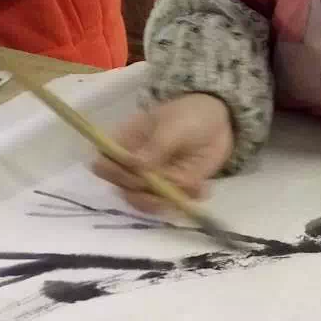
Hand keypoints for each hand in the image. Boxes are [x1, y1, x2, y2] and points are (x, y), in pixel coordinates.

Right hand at [94, 94, 233, 213]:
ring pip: (145, 203)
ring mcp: (152, 181)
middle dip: (144, 193)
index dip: (115, 174)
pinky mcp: (171, 191)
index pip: (103, 165)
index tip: (139, 170)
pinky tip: (200, 189)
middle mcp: (133, 167)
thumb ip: (156, 146)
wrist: (217, 122)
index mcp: (124, 145)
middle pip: (123, 191)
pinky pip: (171, 205)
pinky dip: (184, 202)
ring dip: (164, 202)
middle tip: (169, 184)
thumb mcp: (173, 126)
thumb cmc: (187, 115)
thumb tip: (136, 165)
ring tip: (188, 188)